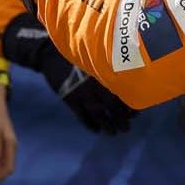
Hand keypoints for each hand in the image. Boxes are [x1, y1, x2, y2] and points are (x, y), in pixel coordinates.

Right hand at [0, 12, 133, 134]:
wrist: (51, 52)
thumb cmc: (79, 52)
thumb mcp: (96, 55)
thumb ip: (109, 69)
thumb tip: (128, 84)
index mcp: (103, 72)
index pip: (121, 93)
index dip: (128, 106)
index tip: (134, 115)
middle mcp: (94, 84)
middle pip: (112, 106)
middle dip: (120, 119)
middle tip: (126, 129)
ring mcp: (81, 92)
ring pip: (98, 113)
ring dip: (107, 125)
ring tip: (113, 133)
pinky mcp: (69, 98)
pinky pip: (81, 115)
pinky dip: (89, 124)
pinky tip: (96, 130)